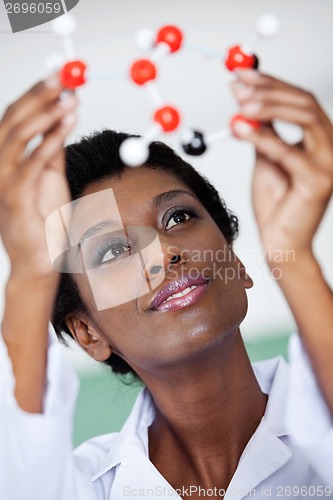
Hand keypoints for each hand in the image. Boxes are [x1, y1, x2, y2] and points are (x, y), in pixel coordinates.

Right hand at [0, 76, 77, 279]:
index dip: (36, 94)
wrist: (40, 261)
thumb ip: (51, 149)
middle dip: (39, 96)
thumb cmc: (44, 221)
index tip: (59, 76)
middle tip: (64, 78)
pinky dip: (50, 141)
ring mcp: (3, 181)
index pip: (15, 117)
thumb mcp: (50, 178)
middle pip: (14, 120)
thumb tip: (62, 118)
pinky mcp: (15, 198)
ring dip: (46, 114)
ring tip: (69, 98)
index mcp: (5, 158)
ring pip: (19, 136)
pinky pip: (33, 163)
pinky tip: (66, 124)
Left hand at [231, 70, 332, 267]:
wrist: (280, 241)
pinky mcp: (319, 181)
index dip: (270, 82)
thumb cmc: (275, 201)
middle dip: (270, 89)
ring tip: (241, 104)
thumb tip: (241, 92)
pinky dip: (263, 137)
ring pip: (305, 117)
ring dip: (271, 105)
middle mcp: (330, 145)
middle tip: (240, 85)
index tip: (241, 73)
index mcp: (319, 136)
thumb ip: (259, 125)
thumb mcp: (265, 154)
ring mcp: (329, 163)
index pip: (299, 98)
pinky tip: (239, 129)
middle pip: (305, 102)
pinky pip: (289, 152)